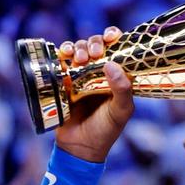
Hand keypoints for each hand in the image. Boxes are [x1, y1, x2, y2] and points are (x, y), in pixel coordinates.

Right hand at [55, 27, 132, 162]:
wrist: (80, 147)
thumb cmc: (105, 131)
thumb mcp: (120, 112)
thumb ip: (122, 90)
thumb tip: (111, 64)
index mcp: (118, 78)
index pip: (118, 50)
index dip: (114, 38)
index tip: (111, 37)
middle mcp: (100, 74)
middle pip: (96, 45)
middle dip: (94, 43)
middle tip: (92, 54)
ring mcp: (81, 76)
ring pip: (79, 49)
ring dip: (78, 47)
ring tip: (78, 58)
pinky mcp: (64, 80)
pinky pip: (61, 60)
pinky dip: (62, 51)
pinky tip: (64, 54)